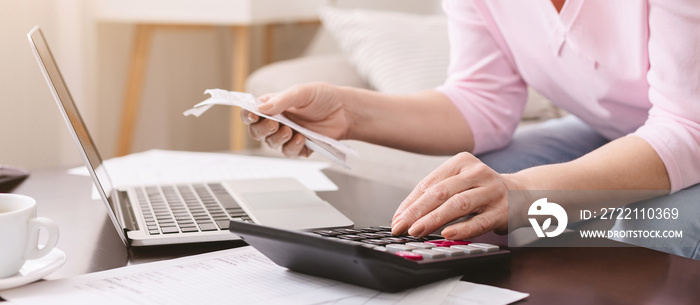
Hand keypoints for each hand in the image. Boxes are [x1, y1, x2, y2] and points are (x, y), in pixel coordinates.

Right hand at [241, 83, 349, 157]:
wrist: (345, 111)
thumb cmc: (323, 97)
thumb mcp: (301, 92)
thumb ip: (281, 100)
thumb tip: (260, 108)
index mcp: (273, 106)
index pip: (251, 112)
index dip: (248, 115)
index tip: (254, 115)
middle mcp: (277, 121)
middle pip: (257, 131)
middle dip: (262, 130)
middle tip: (275, 124)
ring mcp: (288, 135)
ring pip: (271, 143)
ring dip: (278, 139)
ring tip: (290, 131)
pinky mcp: (299, 147)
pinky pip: (289, 152)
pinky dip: (292, 147)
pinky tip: (301, 139)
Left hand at [391, 152, 521, 239]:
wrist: (524, 193)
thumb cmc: (483, 190)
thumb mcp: (461, 183)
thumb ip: (437, 195)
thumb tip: (406, 216)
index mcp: (461, 162)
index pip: (429, 183)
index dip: (410, 203)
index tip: (397, 218)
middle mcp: (477, 173)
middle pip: (440, 192)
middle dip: (417, 212)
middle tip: (402, 227)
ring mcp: (491, 190)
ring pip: (457, 205)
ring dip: (434, 219)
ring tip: (417, 231)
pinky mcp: (503, 210)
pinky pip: (479, 221)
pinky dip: (462, 228)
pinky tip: (447, 234)